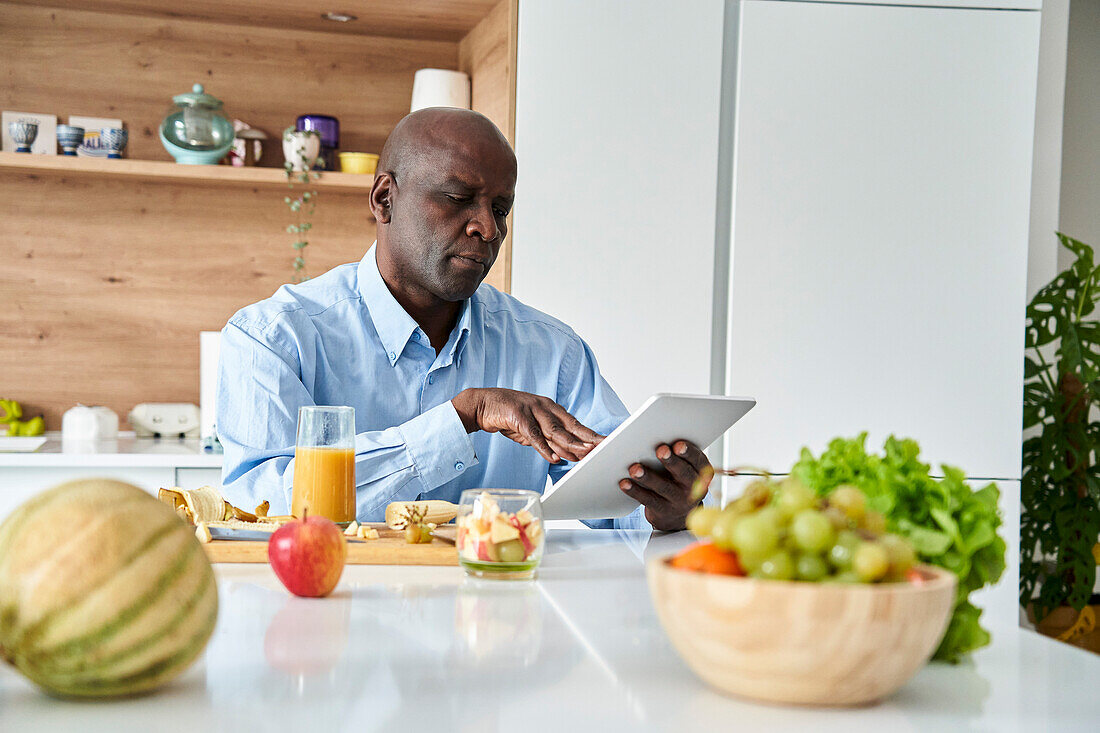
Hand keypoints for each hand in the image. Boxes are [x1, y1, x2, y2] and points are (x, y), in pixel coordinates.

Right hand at [452, 388, 602, 462]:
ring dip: (570, 443)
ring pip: (555, 430)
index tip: (607, 443)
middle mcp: (546, 408)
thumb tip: (571, 455)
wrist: (484, 405)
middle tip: (604, 447)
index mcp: (552, 409)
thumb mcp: (534, 431)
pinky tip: (553, 457)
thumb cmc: (511, 417)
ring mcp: (532, 411)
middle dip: (588, 437)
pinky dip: (543, 447)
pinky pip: (533, 435)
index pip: (576, 424)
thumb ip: (551, 441)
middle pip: (571, 426)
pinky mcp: (518, 418)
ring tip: (584, 453)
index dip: (591, 434)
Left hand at [618, 440, 710, 530]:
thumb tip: (656, 438)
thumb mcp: (683, 467)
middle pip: (683, 474)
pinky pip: (648, 500)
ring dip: (648, 477)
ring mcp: (679, 501)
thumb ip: (676, 453)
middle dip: (671, 461)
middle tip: (660, 450)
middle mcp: (693, 488)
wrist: (675, 515)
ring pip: (664, 487)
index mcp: (701, 472)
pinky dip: (635, 491)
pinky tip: (624, 482)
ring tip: (634, 468)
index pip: (698, 460)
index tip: (678, 445)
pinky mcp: (663, 511)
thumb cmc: (676, 479)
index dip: (689, 452)